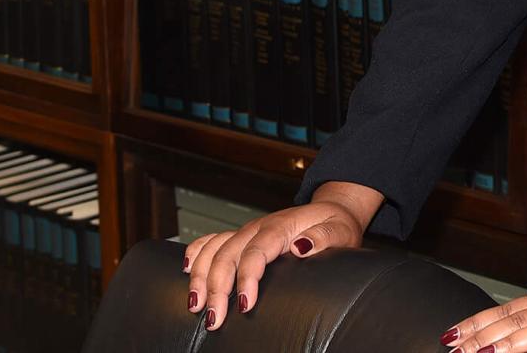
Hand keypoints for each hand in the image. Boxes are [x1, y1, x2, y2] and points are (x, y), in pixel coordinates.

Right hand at [183, 181, 381, 330]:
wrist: (332, 209)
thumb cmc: (336, 223)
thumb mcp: (339, 230)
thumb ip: (323, 237)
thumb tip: (301, 246)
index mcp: (281, 226)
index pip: (256, 251)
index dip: (247, 278)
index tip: (245, 304)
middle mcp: (258, 227)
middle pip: (228, 254)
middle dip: (216, 287)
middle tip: (214, 318)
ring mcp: (247, 231)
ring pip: (214, 249)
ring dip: (200, 275)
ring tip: (195, 305)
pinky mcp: (242, 236)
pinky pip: (212, 240)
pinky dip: (196, 253)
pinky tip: (186, 271)